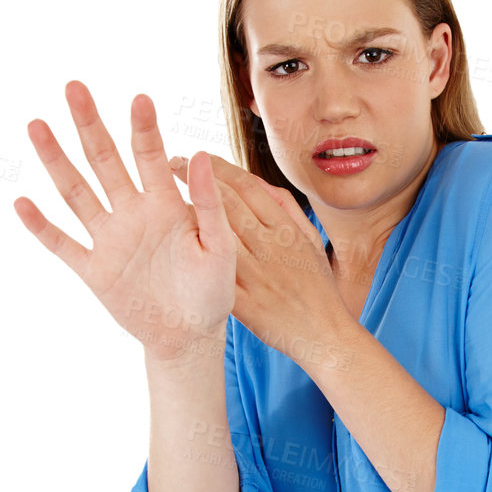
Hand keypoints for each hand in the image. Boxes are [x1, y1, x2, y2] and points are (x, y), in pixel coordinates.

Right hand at [13, 81, 237, 361]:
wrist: (190, 336)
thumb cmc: (213, 291)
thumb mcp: (220, 247)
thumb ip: (208, 203)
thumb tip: (200, 155)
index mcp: (166, 205)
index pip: (151, 156)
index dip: (144, 128)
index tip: (139, 98)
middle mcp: (132, 213)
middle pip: (105, 161)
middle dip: (90, 125)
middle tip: (74, 88)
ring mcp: (109, 239)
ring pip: (77, 193)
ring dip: (56, 161)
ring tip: (37, 126)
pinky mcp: (94, 269)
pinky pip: (62, 244)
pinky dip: (41, 226)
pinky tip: (21, 202)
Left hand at [168, 152, 349, 366]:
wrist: (325, 335)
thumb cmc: (317, 286)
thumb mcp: (311, 241)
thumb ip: (287, 209)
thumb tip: (260, 183)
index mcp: (288, 230)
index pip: (249, 187)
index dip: (219, 167)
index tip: (196, 156)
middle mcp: (272, 248)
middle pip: (229, 204)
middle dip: (196, 178)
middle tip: (171, 162)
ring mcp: (258, 277)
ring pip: (218, 236)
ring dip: (190, 212)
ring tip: (167, 197)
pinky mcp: (247, 304)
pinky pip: (216, 276)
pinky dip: (196, 258)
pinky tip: (178, 245)